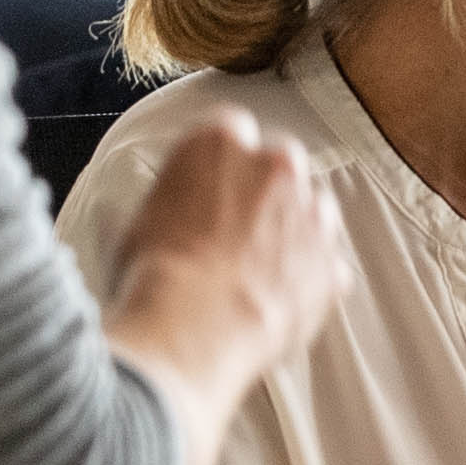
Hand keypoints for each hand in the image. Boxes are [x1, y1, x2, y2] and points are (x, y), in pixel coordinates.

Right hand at [102, 113, 358, 464]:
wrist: (188, 333)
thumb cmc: (150, 276)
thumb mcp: (132, 224)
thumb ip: (158, 203)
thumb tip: (132, 211)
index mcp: (220, 140)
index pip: (227, 131)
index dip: (217, 165)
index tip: (209, 187)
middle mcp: (278, 165)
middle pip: (278, 166)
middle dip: (263, 192)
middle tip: (233, 231)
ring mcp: (314, 214)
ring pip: (312, 211)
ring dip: (292, 232)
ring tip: (255, 270)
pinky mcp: (334, 265)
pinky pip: (325, 266)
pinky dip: (308, 280)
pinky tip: (275, 302)